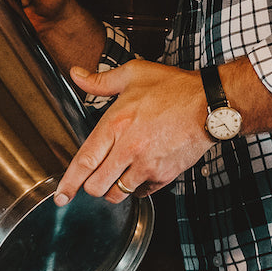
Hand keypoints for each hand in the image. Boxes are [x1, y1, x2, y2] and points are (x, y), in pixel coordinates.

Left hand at [54, 60, 215, 205]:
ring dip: (112, 190)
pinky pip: (142, 193)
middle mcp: (129, 148)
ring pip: (117, 194)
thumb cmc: (174, 88)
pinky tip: (138, 174)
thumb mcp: (133, 75)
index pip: (84, 161)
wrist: (211, 104)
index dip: (69, 183)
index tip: (61, 196)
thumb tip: (76, 74)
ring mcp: (147, 164)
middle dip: (90, 187)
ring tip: (115, 178)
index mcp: (116, 124)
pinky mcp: (164, 175)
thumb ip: (100, 81)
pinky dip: (136, 189)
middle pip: (96, 185)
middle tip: (93, 180)